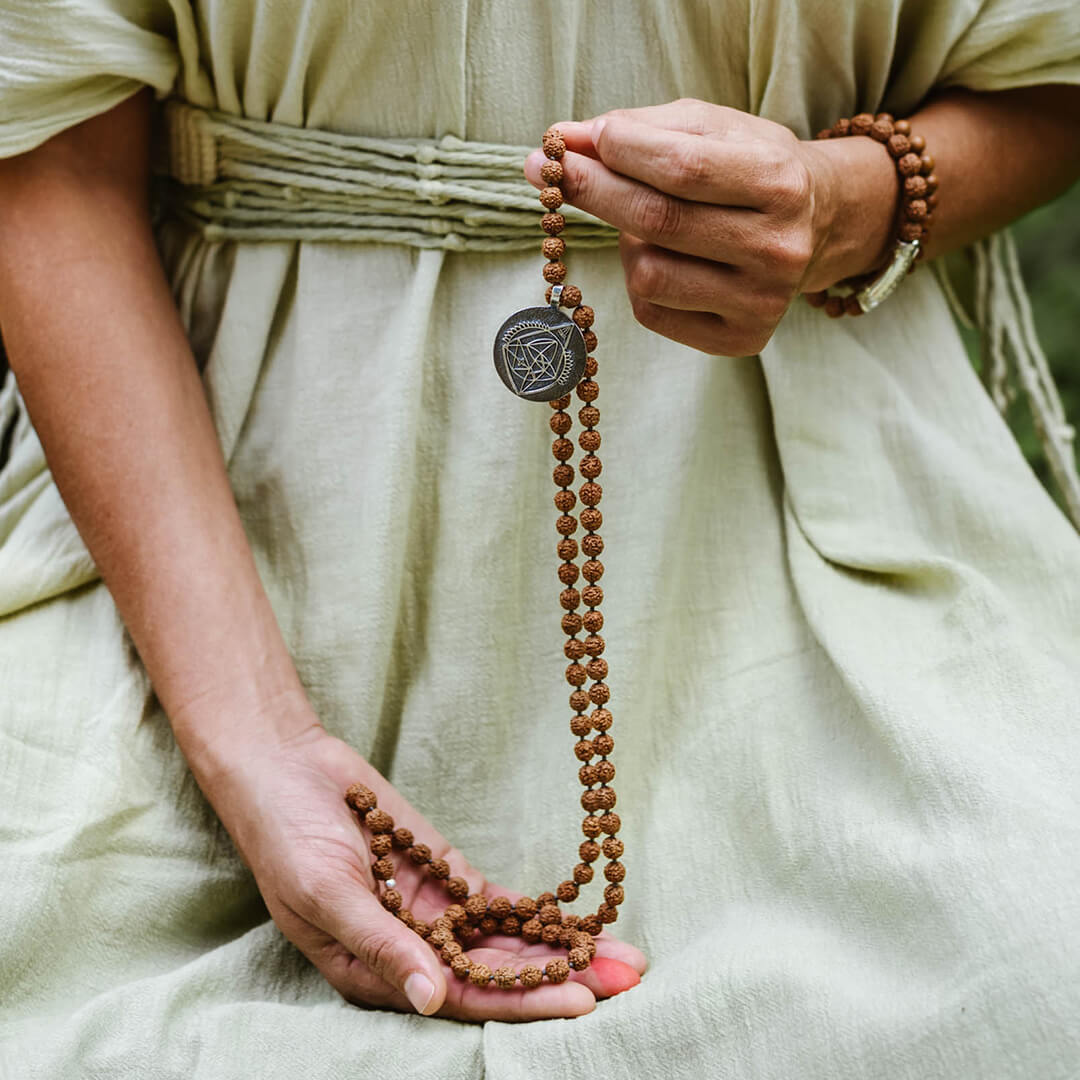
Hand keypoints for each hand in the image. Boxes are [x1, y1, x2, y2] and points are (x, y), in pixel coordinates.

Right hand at [201, 725, 646, 1021]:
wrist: (286, 768)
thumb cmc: (286, 838)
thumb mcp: (326, 892)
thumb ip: (380, 945)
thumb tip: (432, 1000)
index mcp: (375, 972)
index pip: (462, 999)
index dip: (522, 1002)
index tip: (580, 1000)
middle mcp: (412, 951)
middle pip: (496, 975)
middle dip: (562, 978)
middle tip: (630, 979)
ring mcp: (431, 912)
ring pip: (504, 940)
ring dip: (560, 949)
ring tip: (622, 954)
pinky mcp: (442, 873)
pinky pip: (494, 900)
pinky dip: (534, 911)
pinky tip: (577, 921)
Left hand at [524, 98, 895, 356]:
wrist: (817, 226)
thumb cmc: (748, 169)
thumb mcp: (712, 129)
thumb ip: (642, 129)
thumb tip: (566, 141)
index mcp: (780, 181)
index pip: (682, 167)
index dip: (619, 153)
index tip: (569, 142)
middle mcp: (777, 248)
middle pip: (658, 221)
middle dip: (593, 191)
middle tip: (550, 172)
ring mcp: (760, 302)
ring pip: (647, 274)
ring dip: (626, 244)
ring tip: (645, 226)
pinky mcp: (740, 340)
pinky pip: (652, 311)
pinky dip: (639, 281)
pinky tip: (663, 261)